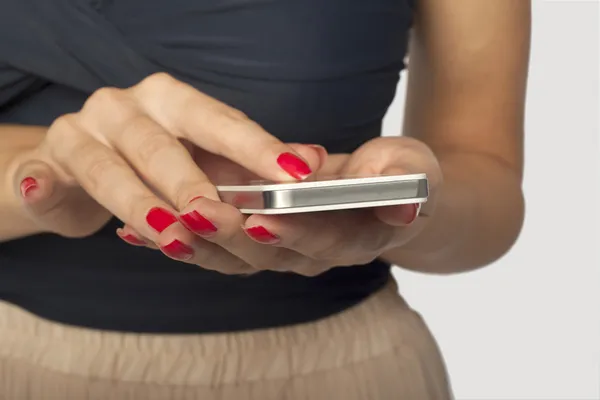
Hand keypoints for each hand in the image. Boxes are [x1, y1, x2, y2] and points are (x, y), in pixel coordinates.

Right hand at [10, 73, 320, 268]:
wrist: (80, 167)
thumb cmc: (155, 161)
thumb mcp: (204, 156)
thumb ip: (251, 161)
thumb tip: (314, 161)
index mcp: (172, 101)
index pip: (219, 121)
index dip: (257, 147)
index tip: (296, 173)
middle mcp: (126, 107)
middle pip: (161, 145)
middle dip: (192, 184)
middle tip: (220, 215)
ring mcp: (83, 131)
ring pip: (108, 168)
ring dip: (136, 203)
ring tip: (166, 234)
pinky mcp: (46, 161)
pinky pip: (42, 176)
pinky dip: (41, 185)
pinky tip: (41, 189)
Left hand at [118, 136, 440, 275]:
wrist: (382, 191)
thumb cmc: (398, 175)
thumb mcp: (410, 169)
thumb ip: (404, 183)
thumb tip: (401, 200)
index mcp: (355, 238)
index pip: (324, 239)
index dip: (294, 230)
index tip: (263, 218)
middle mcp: (314, 254)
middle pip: (269, 253)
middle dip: (232, 235)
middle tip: (197, 215)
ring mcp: (282, 251)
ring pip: (234, 256)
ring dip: (197, 243)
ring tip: (155, 226)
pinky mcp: (255, 240)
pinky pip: (216, 247)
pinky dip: (181, 239)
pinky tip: (140, 230)